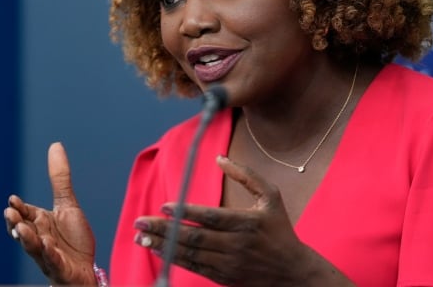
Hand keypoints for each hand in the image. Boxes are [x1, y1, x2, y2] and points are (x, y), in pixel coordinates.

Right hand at [4, 142, 95, 285]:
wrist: (84, 272)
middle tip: (10, 213)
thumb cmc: (72, 240)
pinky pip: (53, 262)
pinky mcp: (59, 268)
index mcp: (39, 223)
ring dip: (26, 239)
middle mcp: (39, 239)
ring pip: (33, 247)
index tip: (12, 200)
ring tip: (21, 229)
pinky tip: (49, 246)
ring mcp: (47, 255)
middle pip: (23, 230)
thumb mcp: (67, 205)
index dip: (19, 208)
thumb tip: (55, 145)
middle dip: (15, 223)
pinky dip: (49, 255)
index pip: (25, 213)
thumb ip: (59, 179)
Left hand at [132, 155, 352, 285]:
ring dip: (163, 245)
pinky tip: (157, 249)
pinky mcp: (223, 277)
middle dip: (164, 229)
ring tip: (141, 235)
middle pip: (194, 237)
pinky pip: (194, 267)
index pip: (211, 217)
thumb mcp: (271, 196)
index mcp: (246, 222)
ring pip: (190, 253)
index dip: (186, 213)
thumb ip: (246, 175)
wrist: (292, 272)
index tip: (164, 206)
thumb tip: (219, 158)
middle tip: (140, 221)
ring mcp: (228, 263)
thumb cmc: (279, 229)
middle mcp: (236, 244)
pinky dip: (173, 259)